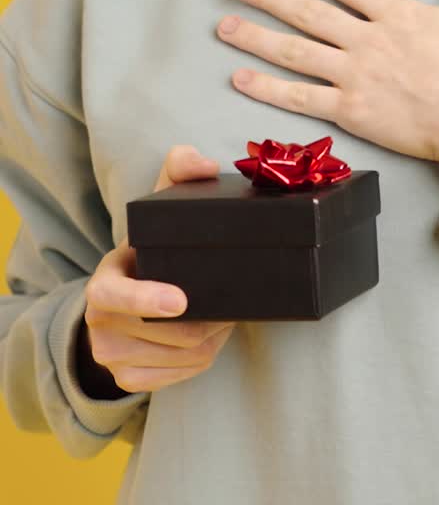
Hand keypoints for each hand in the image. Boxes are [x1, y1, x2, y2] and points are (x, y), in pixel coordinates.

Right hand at [82, 146, 235, 394]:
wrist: (125, 298)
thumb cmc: (149, 248)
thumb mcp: (157, 207)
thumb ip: (179, 170)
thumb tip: (204, 165)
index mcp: (102, 281)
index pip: (114, 296)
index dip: (146, 299)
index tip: (180, 300)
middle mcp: (100, 323)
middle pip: (169, 332)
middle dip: (210, 319)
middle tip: (232, 302)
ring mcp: (112, 356)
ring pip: (182, 356)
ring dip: (213, 339)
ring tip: (224, 317)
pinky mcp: (128, 380)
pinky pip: (180, 376)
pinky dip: (202, 359)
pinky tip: (210, 339)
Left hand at [218, 0, 438, 175]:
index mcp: (396, 15)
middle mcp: (367, 41)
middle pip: (308, 13)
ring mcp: (355, 77)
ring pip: (295, 53)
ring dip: (257, 37)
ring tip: (224, 25)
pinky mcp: (352, 112)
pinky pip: (301, 99)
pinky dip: (268, 89)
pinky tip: (240, 78)